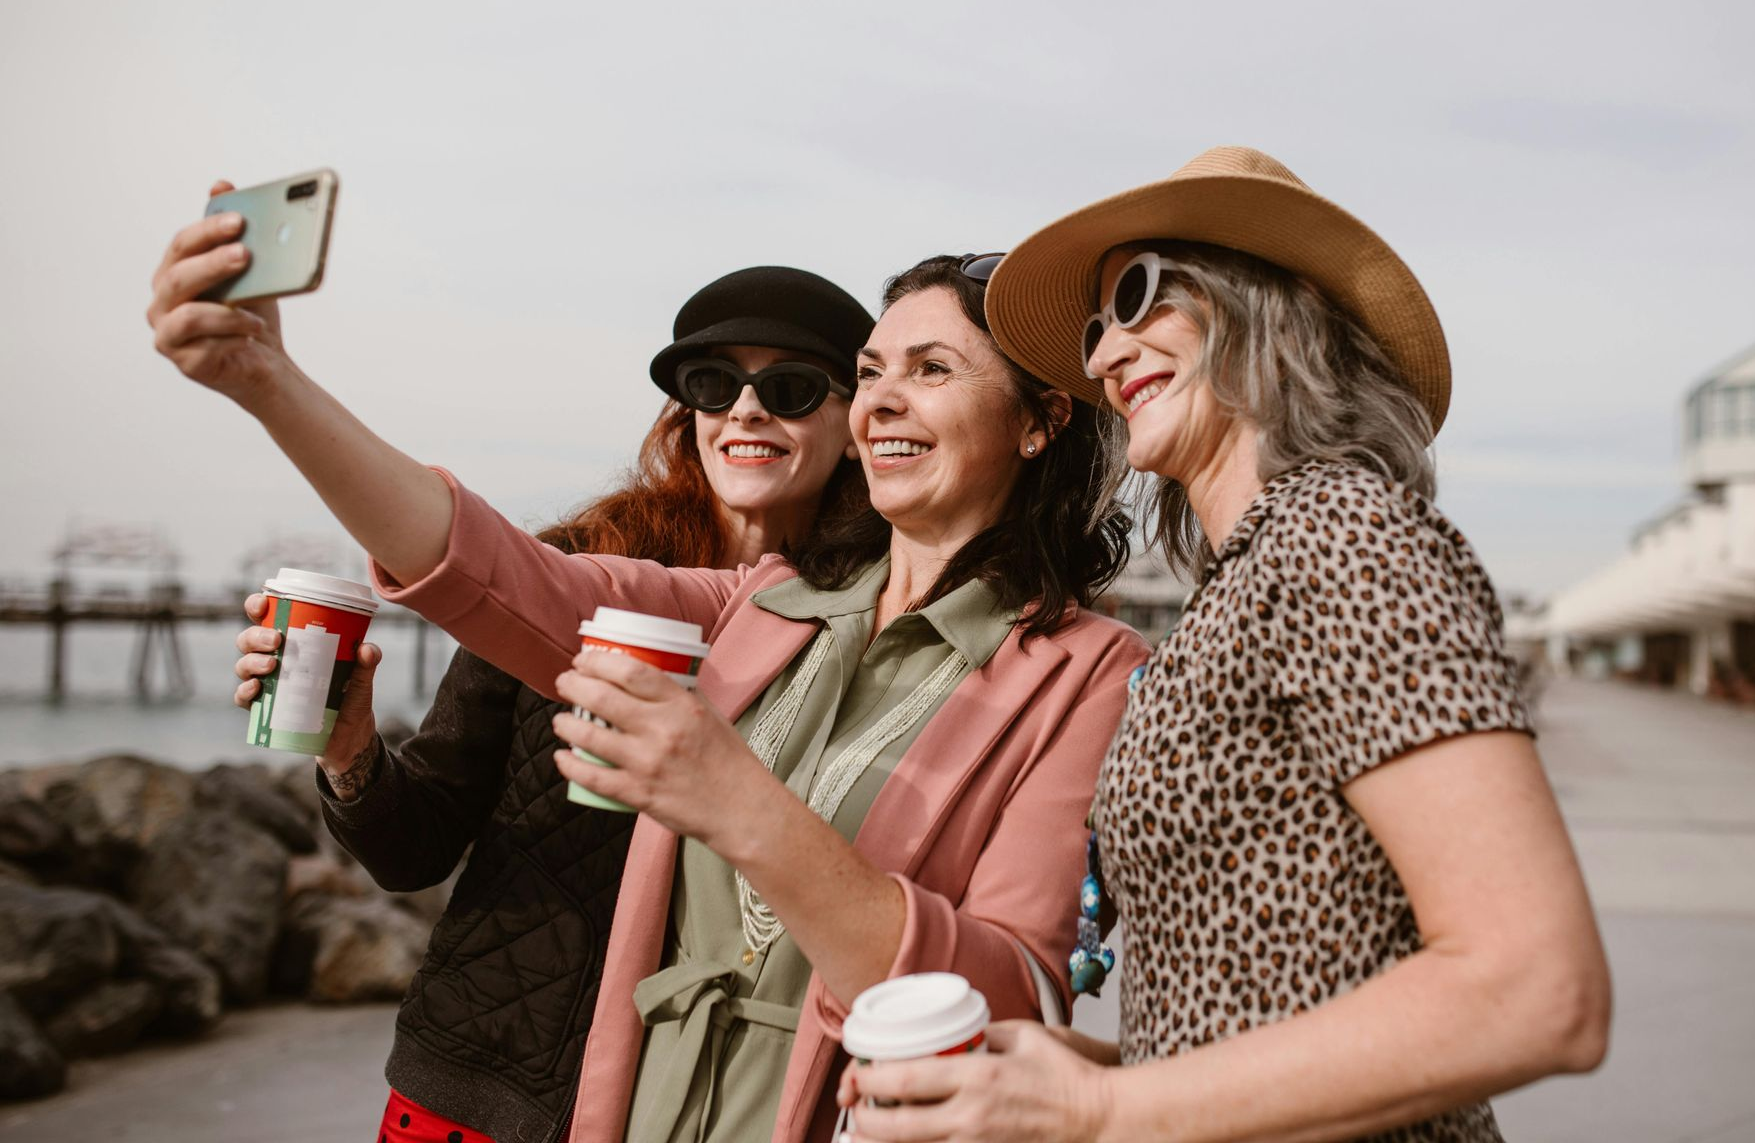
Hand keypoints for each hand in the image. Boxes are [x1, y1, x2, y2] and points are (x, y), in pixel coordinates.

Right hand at [146, 180, 291, 405]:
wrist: (267, 364)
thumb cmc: (252, 314)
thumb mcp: (252, 273)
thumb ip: (235, 234)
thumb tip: (221, 184)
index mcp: (173, 273)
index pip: (182, 245)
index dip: (208, 230)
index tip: (239, 220)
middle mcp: (162, 302)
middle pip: (179, 276)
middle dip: (213, 262)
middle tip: (246, 253)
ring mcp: (168, 334)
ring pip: (186, 314)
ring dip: (225, 309)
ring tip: (256, 309)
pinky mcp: (185, 363)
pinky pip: (204, 346)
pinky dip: (232, 336)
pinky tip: (253, 332)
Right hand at [233, 593, 381, 798]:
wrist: (349, 738)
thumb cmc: (351, 699)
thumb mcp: (361, 679)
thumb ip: (366, 664)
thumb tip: (367, 648)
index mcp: (294, 644)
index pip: (267, 618)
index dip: (257, 606)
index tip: (263, 603)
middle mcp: (275, 659)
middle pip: (248, 640)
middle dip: (256, 635)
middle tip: (277, 640)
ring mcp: (267, 684)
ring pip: (243, 665)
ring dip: (252, 661)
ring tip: (272, 664)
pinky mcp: (265, 709)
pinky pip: (243, 698)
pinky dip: (244, 692)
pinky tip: (256, 688)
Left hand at [551, 648, 778, 847]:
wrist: (740, 807)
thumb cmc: (728, 760)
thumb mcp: (710, 714)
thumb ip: (678, 695)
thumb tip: (646, 681)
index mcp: (681, 705)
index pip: (630, 671)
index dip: (597, 662)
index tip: (583, 661)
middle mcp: (662, 730)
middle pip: (601, 697)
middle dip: (573, 685)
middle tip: (565, 683)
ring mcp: (647, 763)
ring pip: (589, 736)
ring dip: (565, 723)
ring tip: (561, 720)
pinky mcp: (638, 793)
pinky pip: (592, 777)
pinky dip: (570, 765)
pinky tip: (562, 757)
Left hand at [837, 1021, 1111, 1142]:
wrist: (1099, 1118)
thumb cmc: (1065, 1075)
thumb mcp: (1023, 1036)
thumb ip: (982, 1033)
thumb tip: (955, 1030)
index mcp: (977, 1076)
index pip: (907, 1079)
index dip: (871, 1078)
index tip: (859, 1072)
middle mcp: (971, 1116)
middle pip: (897, 1126)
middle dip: (864, 1119)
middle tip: (854, 1107)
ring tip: (867, 1132)